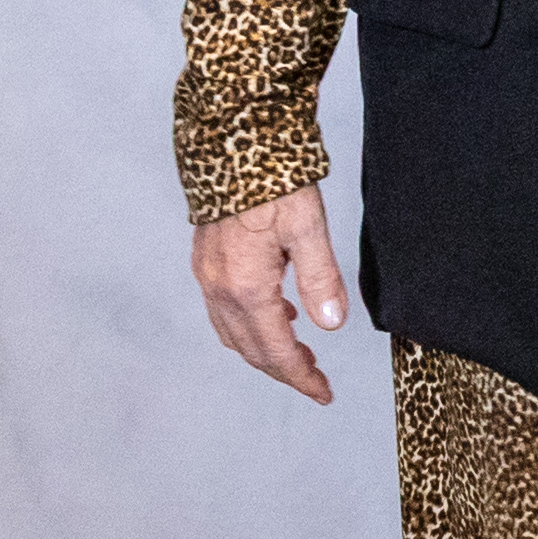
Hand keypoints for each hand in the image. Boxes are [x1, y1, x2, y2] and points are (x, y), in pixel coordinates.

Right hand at [192, 184, 349, 402]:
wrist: (231, 145)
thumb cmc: (273, 181)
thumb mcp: (308, 226)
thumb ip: (321, 277)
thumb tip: (332, 324)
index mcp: (247, 287)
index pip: (276, 351)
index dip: (301, 377)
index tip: (323, 394)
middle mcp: (220, 289)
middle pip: (252, 350)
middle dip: (284, 370)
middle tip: (315, 380)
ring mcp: (208, 277)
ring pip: (233, 334)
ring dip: (264, 350)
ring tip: (299, 353)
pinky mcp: (205, 262)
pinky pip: (223, 311)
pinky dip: (249, 325)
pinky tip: (276, 312)